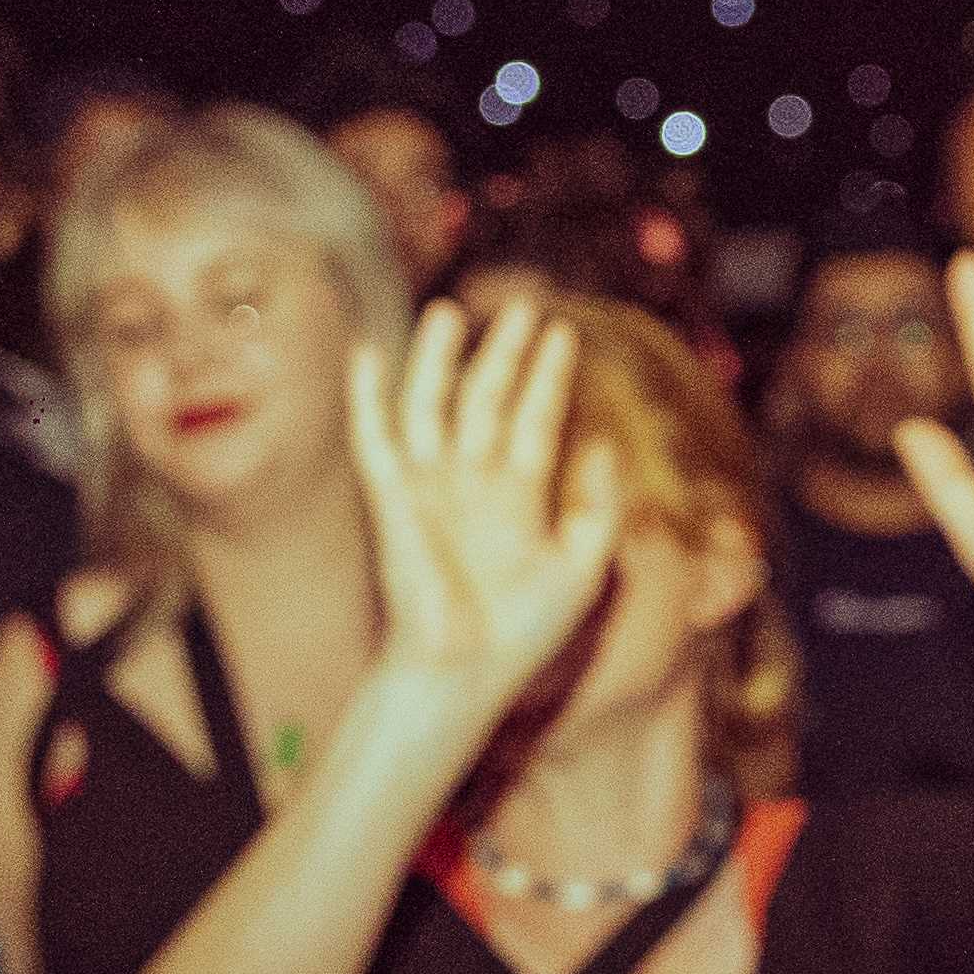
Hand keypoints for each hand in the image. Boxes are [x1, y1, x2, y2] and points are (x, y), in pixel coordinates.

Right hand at [350, 298, 623, 728]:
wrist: (464, 669)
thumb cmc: (523, 630)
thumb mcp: (583, 566)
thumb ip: (599, 506)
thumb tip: (606, 444)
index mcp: (520, 496)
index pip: (537, 419)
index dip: (551, 377)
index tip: (566, 334)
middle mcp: (474, 482)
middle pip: (487, 400)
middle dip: (504, 353)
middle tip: (523, 303)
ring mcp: (431, 486)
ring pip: (433, 405)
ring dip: (440, 359)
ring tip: (454, 310)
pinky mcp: (392, 497)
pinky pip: (375, 436)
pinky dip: (367, 394)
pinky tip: (369, 351)